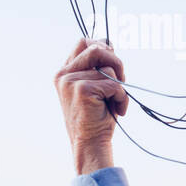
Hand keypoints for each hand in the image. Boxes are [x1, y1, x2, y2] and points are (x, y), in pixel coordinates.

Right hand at [54, 36, 128, 174]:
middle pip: (96, 49)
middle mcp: (63, 74)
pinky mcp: (82, 89)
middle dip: (116, 62)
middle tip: (121, 80)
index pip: (84, 43)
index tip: (113, 63)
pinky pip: (114, 84)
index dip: (102, 47)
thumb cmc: (96, 116)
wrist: (90, 143)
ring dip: (120, 84)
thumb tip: (109, 44)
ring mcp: (71, 81)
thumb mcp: (94, 86)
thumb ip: (96, 67)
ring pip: (108, 68)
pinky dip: (121, 97)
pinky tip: (117, 110)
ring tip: (116, 101)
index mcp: (64, 72)